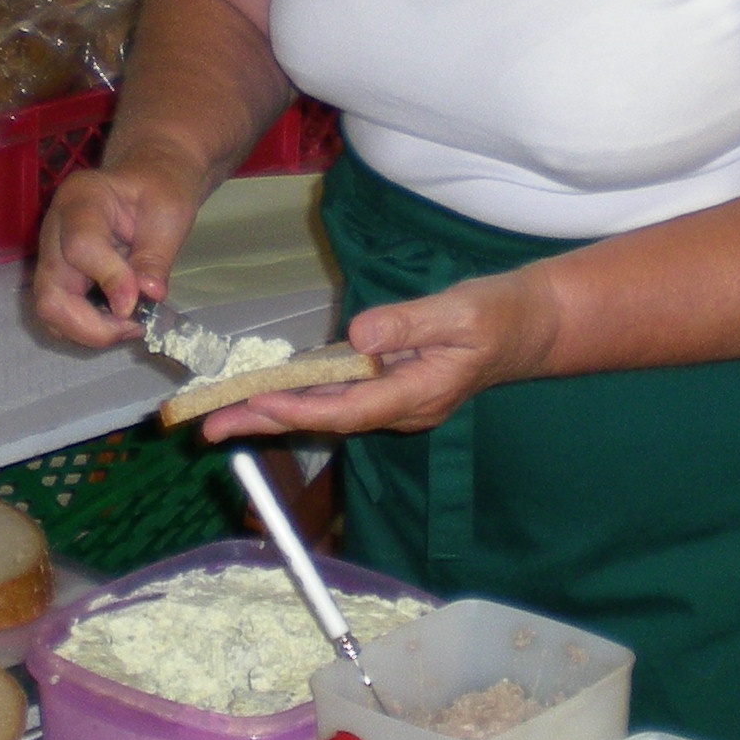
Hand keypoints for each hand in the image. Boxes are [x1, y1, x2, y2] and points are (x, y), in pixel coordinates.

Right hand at [31, 155, 203, 347]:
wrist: (148, 180)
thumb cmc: (160, 189)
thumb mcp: (170, 214)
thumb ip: (155, 256)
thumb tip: (147, 296)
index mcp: (81, 198)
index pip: (80, 247)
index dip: (110, 281)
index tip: (139, 303)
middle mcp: (55, 228)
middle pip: (51, 293)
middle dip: (91, 325)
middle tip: (134, 326)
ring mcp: (51, 255)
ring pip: (50, 311)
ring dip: (89, 331)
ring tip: (130, 324)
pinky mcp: (57, 276)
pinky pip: (60, 315)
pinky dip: (87, 328)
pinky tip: (118, 320)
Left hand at [196, 269, 559, 439]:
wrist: (529, 326)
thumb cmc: (499, 315)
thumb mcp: (461, 312)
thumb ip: (411, 322)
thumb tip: (359, 336)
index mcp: (418, 394)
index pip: (348, 410)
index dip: (300, 410)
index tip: (256, 404)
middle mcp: (400, 407)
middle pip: (325, 420)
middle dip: (267, 422)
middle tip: (210, 428)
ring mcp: (394, 400)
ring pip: (326, 411)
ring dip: (275, 412)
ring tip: (221, 413)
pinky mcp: (388, 385)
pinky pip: (336, 395)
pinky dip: (299, 395)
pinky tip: (266, 391)